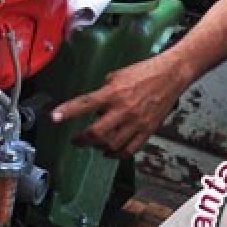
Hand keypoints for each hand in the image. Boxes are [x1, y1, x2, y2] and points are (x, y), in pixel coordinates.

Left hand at [50, 53, 188, 156]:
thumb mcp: (117, 75)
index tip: (54, 117)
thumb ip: (103, 90)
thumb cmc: (145, 71)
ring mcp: (137, 122)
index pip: (85, 103)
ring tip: (93, 145)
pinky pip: (130, 149)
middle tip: (76, 140)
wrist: (172, 75)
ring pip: (112, 144)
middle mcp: (123, 110)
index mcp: (113, 93)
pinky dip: (117, 154)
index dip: (67, 111)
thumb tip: (94, 103)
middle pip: (97, 133)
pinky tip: (110, 152)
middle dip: (82, 139)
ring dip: (98, 147)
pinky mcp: (148, 130)